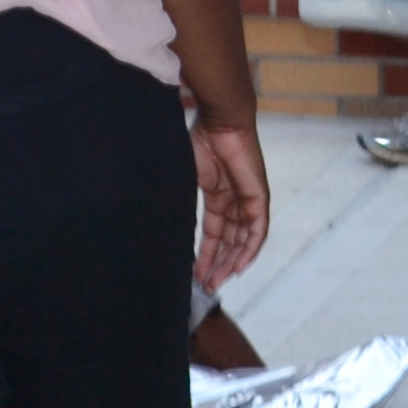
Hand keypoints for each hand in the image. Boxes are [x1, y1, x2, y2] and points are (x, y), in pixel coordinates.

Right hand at [191, 116, 270, 289]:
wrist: (219, 120)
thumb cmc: (198, 139)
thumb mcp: (182, 175)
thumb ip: (175, 197)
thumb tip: (148, 216)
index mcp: (217, 194)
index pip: (214, 232)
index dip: (206, 254)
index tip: (196, 275)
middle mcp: (235, 200)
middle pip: (230, 241)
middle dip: (217, 265)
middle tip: (206, 286)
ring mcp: (248, 198)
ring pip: (243, 240)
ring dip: (231, 262)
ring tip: (216, 282)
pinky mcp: (258, 196)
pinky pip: (258, 230)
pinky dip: (249, 249)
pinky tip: (238, 267)